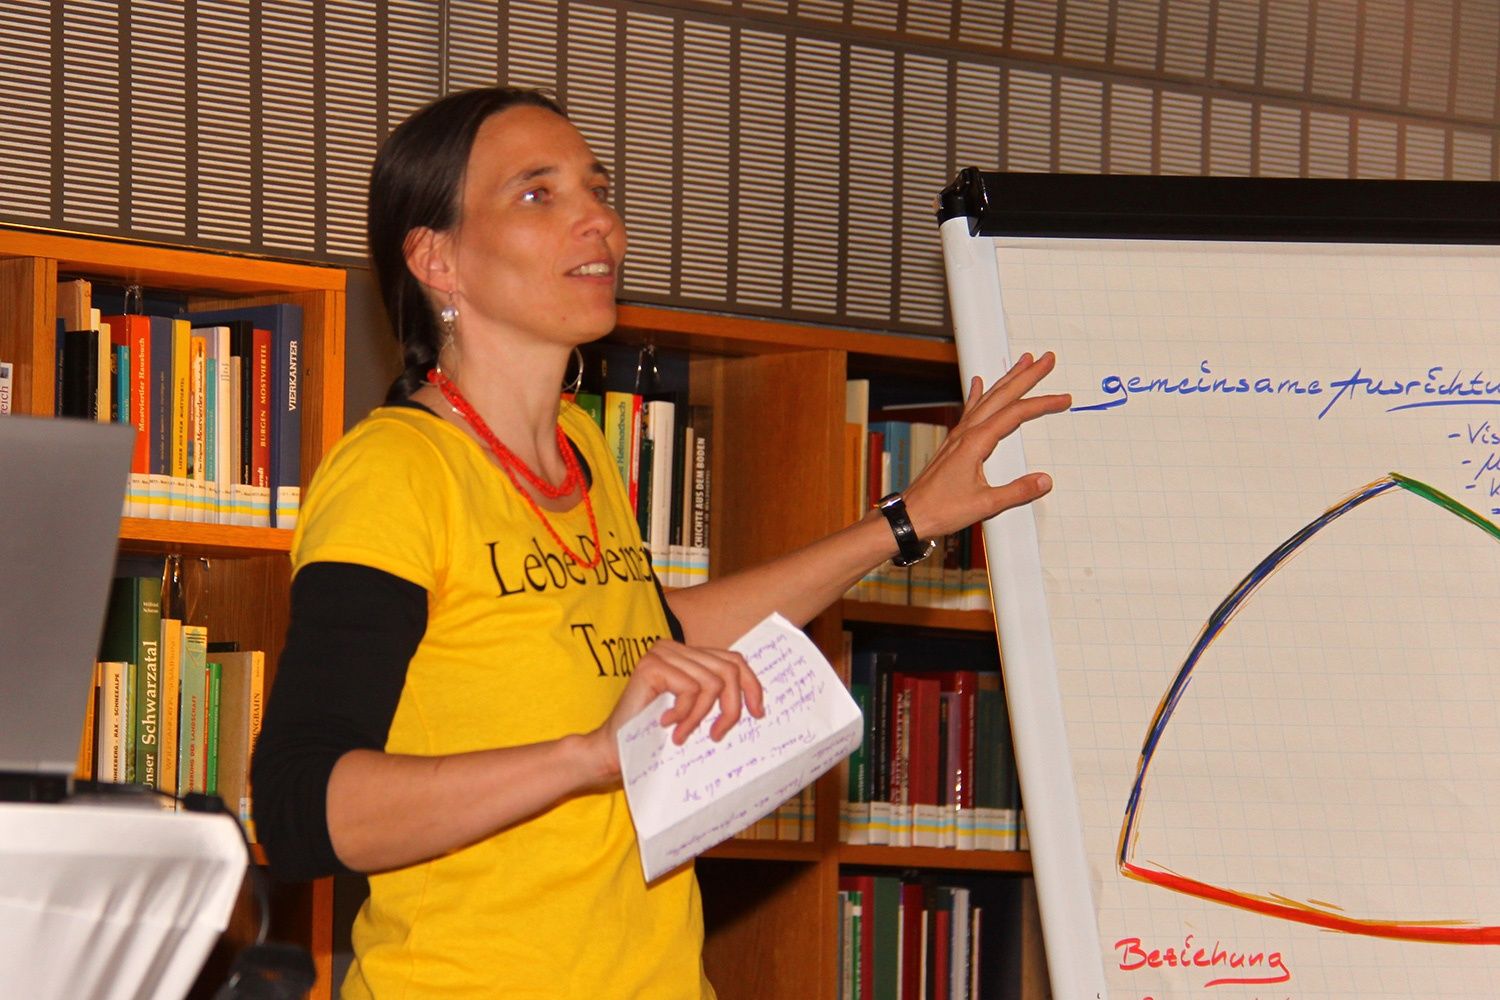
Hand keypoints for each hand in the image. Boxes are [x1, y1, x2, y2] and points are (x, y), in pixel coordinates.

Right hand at [583, 639, 765, 783]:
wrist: (614, 751)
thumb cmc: (654, 736)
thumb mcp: (695, 713)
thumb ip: (716, 697)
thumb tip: (757, 703)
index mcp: (687, 655)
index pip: (734, 660)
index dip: (752, 685)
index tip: (757, 713)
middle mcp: (673, 647)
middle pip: (728, 670)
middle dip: (731, 707)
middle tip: (718, 735)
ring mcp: (661, 653)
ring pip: (712, 682)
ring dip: (701, 717)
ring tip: (683, 735)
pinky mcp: (652, 666)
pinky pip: (691, 689)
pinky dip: (685, 714)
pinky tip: (667, 726)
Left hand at [900, 351, 1070, 539]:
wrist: (911, 515)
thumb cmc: (941, 509)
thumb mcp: (985, 505)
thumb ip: (1017, 491)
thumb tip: (1044, 480)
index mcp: (975, 442)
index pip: (1016, 414)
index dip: (1042, 404)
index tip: (1063, 398)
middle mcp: (966, 433)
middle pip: (1002, 396)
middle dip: (1026, 376)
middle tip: (1046, 359)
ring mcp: (959, 435)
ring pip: (987, 398)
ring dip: (1006, 380)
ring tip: (1021, 362)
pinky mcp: (954, 443)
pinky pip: (970, 410)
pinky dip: (977, 394)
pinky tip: (978, 383)